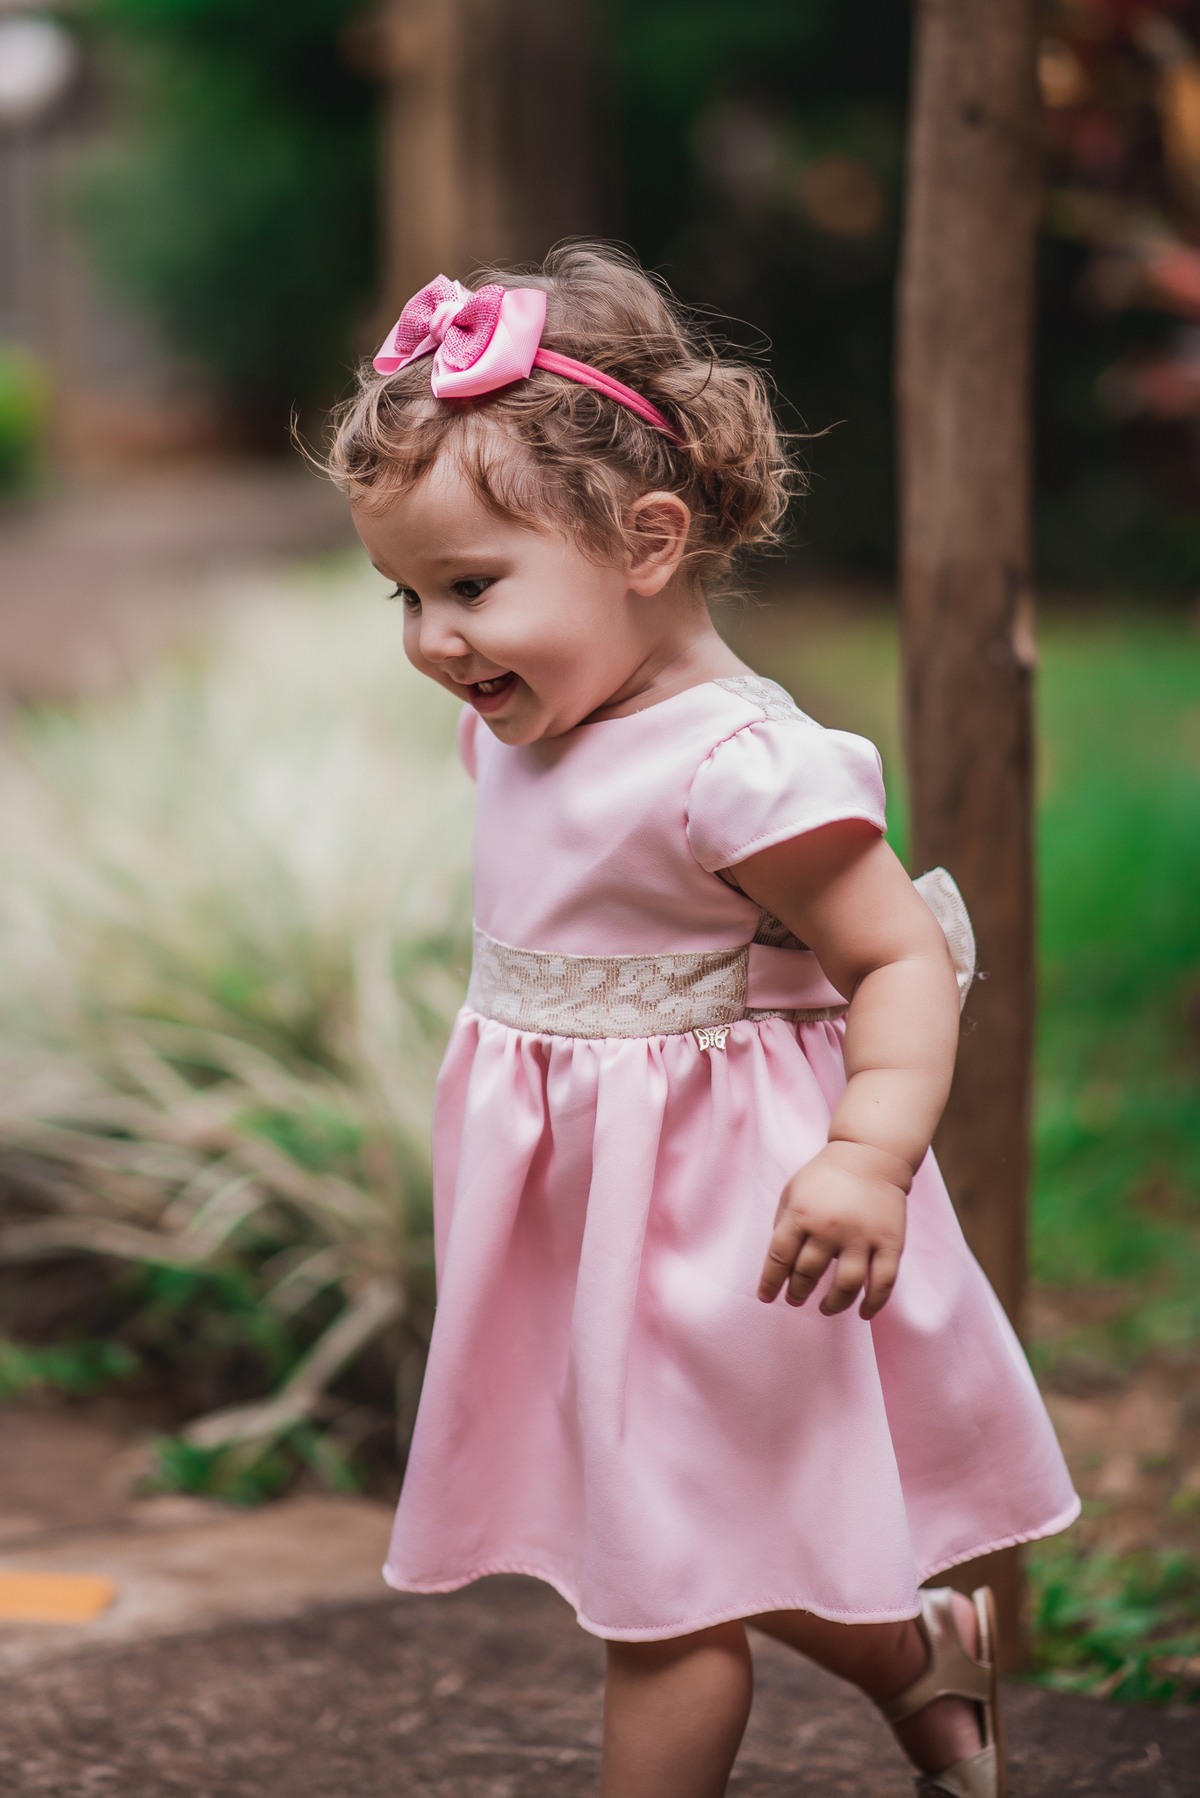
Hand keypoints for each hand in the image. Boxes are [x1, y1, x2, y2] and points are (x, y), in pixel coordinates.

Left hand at [757, 1140, 910, 1319]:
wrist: (871, 1155)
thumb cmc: (827, 1175)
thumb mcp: (794, 1191)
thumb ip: (784, 1224)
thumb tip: (781, 1263)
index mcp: (802, 1214)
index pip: (779, 1257)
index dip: (770, 1282)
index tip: (766, 1297)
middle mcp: (830, 1228)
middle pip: (808, 1273)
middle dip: (798, 1292)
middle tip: (796, 1299)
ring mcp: (862, 1237)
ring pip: (846, 1285)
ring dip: (832, 1304)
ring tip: (825, 1308)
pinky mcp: (890, 1242)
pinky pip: (883, 1282)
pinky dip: (874, 1303)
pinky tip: (863, 1313)